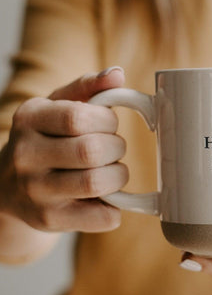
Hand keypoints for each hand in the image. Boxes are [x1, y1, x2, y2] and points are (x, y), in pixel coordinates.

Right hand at [0, 67, 128, 231]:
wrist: (9, 188)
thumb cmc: (47, 139)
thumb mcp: (58, 107)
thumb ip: (89, 88)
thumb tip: (117, 74)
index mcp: (29, 119)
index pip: (78, 117)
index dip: (107, 122)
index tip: (108, 125)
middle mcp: (24, 156)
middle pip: (91, 151)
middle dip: (116, 148)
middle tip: (112, 149)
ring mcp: (34, 192)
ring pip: (97, 182)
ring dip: (118, 175)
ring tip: (112, 171)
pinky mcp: (49, 220)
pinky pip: (102, 216)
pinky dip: (116, 207)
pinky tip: (106, 197)